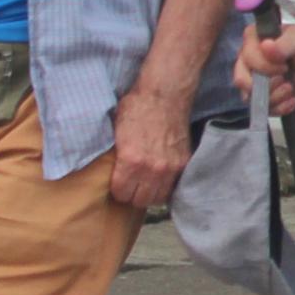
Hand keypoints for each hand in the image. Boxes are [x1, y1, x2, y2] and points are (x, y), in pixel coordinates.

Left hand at [108, 82, 190, 211]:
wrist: (165, 94)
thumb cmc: (136, 107)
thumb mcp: (116, 130)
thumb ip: (117, 155)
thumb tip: (111, 170)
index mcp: (131, 161)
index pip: (122, 194)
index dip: (118, 190)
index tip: (118, 183)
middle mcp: (152, 169)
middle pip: (141, 200)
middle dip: (134, 195)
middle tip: (132, 185)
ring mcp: (170, 167)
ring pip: (159, 197)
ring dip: (151, 193)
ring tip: (147, 183)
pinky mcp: (184, 162)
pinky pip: (174, 186)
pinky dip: (166, 185)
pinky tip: (160, 176)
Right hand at [237, 15, 294, 117]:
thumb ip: (283, 44)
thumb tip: (265, 46)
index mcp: (250, 41)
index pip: (248, 59)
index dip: (266, 67)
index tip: (285, 66)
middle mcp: (245, 61)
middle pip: (242, 81)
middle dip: (267, 86)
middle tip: (286, 81)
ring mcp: (251, 80)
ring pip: (250, 98)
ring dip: (274, 98)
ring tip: (290, 89)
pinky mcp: (261, 96)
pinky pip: (262, 109)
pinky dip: (279, 108)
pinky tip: (292, 100)